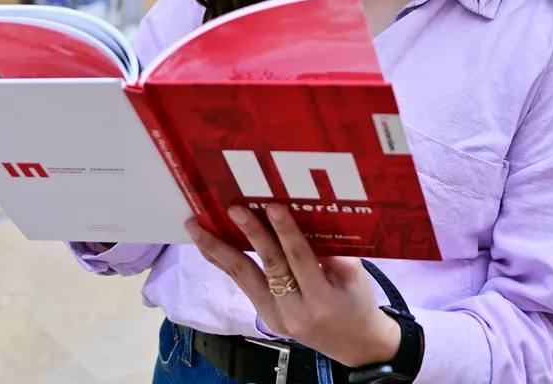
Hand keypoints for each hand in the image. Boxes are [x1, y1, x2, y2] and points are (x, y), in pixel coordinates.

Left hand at [186, 204, 400, 368]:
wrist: (353, 345)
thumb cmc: (357, 302)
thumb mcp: (353, 276)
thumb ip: (330, 249)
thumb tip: (302, 213)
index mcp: (321, 301)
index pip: (299, 260)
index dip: (285, 232)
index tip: (271, 206)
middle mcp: (293, 312)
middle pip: (267, 267)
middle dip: (249, 234)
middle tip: (232, 208)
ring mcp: (274, 317)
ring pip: (243, 276)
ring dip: (216, 249)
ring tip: (195, 226)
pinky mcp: (264, 315)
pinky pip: (242, 283)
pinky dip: (223, 260)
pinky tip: (207, 242)